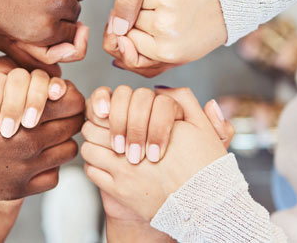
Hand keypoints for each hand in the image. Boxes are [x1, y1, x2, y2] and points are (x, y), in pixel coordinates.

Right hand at [0, 56, 84, 201]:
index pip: (73, 102)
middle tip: (53, 109)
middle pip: (74, 126)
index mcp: (23, 113)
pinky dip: (50, 165)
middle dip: (67, 114)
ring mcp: (24, 171)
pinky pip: (53, 177)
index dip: (68, 93)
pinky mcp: (15, 190)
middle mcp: (30, 145)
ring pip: (68, 152)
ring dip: (61, 139)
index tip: (56, 92)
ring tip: (44, 130)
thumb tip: (29, 63)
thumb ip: (1, 65)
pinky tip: (33, 154)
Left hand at [81, 88, 233, 220]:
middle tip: (104, 126)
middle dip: (98, 124)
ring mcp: (124, 170)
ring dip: (95, 144)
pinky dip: (94, 165)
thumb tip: (159, 89)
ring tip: (105, 145)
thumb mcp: (203, 127)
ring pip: (89, 148)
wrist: (206, 207)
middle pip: (95, 126)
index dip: (111, 106)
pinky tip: (107, 165)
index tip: (113, 111)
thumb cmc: (206, 167)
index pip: (117, 105)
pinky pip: (91, 171)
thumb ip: (184, 101)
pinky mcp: (119, 191)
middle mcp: (134, 147)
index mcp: (151, 126)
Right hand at [119, 0, 226, 65]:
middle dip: (145, 17)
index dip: (138, 33)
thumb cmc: (203, 26)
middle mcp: (164, 25)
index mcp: (166, 50)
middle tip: (174, 14)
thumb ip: (144, 59)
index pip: (128, 41)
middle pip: (130, 21)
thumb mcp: (178, 53)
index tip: (158, 29)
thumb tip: (114, 56)